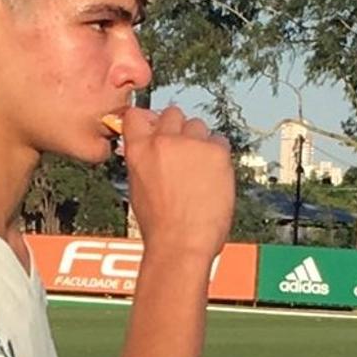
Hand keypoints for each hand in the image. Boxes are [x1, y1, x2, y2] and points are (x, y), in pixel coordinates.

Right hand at [117, 104, 233, 263]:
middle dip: (177, 128)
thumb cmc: (159, 225)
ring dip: (198, 140)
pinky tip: (213, 176)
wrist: (181, 244)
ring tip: (198, 169)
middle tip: (182, 151)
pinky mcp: (216, 152)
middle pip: (172, 113)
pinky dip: (218, 155)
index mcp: (138, 150)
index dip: (148, 120)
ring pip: (197, 125)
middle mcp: (163, 141)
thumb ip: (142, 160)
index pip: (137, 115)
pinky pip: (220, 141)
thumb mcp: (137, 187)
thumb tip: (149, 145)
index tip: (155, 127)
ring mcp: (191, 144)